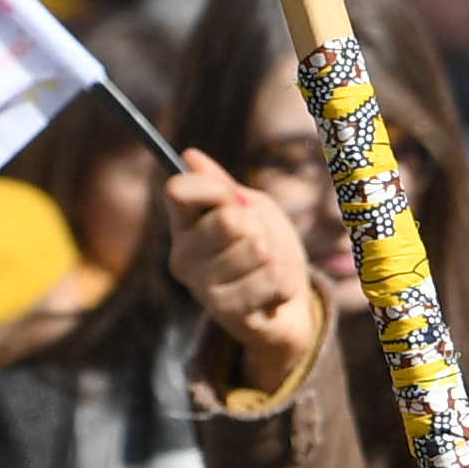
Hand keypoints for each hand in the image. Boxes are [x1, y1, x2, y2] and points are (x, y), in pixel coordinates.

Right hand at [161, 155, 327, 400]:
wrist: (288, 308)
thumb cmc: (269, 250)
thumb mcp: (254, 209)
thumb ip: (224, 186)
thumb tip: (189, 155)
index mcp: (183, 225)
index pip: (179, 189)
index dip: (217, 189)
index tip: (233, 202)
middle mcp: (182, 256)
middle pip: (229, 219)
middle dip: (260, 228)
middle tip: (261, 245)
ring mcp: (200, 287)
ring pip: (257, 248)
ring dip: (277, 257)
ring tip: (268, 271)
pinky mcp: (224, 312)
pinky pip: (271, 277)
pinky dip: (284, 282)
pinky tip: (273, 295)